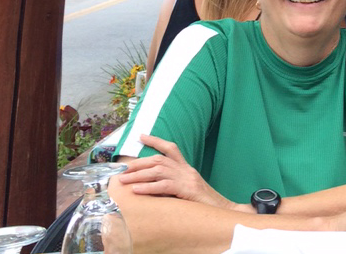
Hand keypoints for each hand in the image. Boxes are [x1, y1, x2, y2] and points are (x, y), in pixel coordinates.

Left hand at [117, 134, 239, 210]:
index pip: (171, 148)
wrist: (223, 211)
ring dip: (138, 175)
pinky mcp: (187, 190)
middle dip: (139, 163)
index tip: (141, 135)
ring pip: (159, 171)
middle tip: (122, 169)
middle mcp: (186, 170)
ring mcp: (187, 178)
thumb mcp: (187, 191)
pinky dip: (148, 187)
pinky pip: (164, 186)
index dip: (156, 140)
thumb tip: (152, 186)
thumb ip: (173, 185)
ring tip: (124, 180)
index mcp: (186, 168)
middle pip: (159, 159)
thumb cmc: (203, 204)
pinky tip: (137, 190)